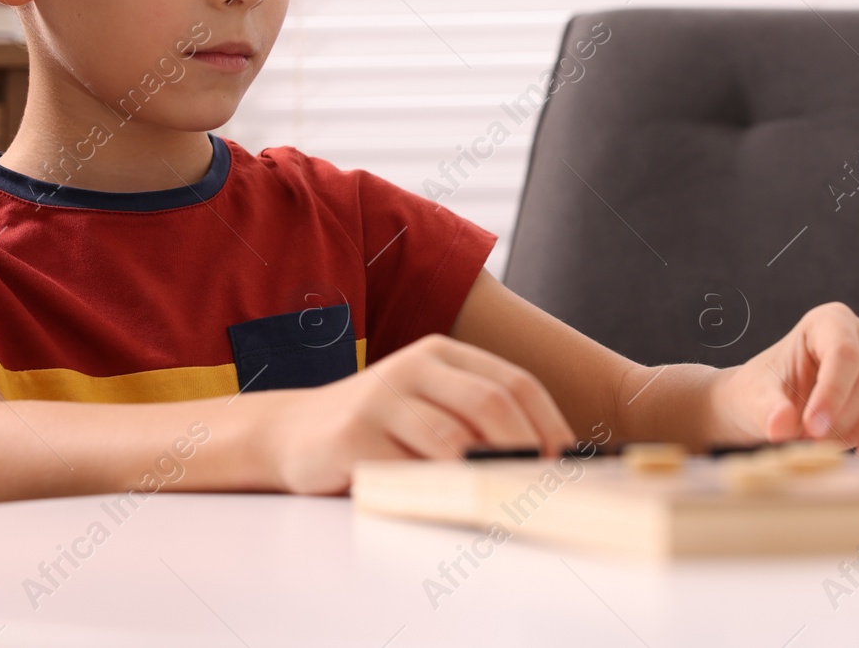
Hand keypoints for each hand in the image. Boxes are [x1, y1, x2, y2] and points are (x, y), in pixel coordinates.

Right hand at [264, 333, 576, 494]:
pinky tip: (449, 505)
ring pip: (452, 439)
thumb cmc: (377, 426)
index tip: (566, 463)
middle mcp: (413, 366)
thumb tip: (547, 460)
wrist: (292, 432)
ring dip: (485, 475)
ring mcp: (381, 398)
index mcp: (441, 354)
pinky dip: (437, 491)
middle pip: (490, 403)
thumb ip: (475, 419)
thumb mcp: (428, 405)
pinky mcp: (353, 436)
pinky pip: (408, 469)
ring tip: (502, 500)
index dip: (549, 424)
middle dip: (526, 449)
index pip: (514, 381)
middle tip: (540, 487)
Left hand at [710, 302, 858, 453]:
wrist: (773, 410)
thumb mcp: (754, 398)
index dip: (832, 393)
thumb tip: (779, 425)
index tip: (813, 428)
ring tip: (833, 454)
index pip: (844, 353)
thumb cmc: (763, 393)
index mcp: (828, 321)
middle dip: (841, 419)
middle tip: (810, 444)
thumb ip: (767, 409)